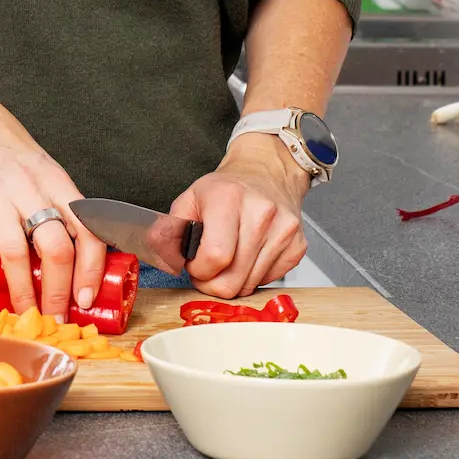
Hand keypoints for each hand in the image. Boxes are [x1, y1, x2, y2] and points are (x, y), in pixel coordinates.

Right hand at [0, 78, 107, 317]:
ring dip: (21, 293)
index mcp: (54, 178)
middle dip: (58, 292)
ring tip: (24, 315)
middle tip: (55, 318)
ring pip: (15, 254)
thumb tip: (77, 254)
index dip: (91, 268)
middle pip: (56, 247)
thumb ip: (56, 202)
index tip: (87, 299)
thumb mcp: (40, 166)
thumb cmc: (2, 145)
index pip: (87, 227)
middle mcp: (28, 186)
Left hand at [171, 134, 310, 297]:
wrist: (266, 173)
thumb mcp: (189, 200)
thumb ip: (169, 230)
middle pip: (233, 280)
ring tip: (228, 260)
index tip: (195, 264)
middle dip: (213, 283)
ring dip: (233, 280)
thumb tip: (160, 258)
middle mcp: (261, 213)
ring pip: (251, 285)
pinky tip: (249, 256)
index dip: (198, 271)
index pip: (215, 257)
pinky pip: (270, 281)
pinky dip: (255, 276)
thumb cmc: (225, 190)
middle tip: (209, 269)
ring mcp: (284, 230)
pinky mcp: (298, 245)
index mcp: (228, 198)